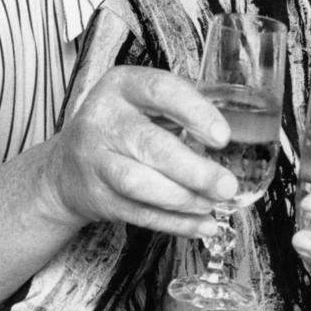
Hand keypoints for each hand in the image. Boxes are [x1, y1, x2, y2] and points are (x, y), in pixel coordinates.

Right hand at [41, 66, 236, 238]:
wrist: (67, 166)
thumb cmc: (122, 127)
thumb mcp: (144, 103)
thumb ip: (184, 111)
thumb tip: (243, 134)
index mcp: (123, 85)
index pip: (161, 91)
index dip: (195, 113)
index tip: (223, 136)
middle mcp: (104, 118)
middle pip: (150, 145)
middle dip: (193, 170)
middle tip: (227, 185)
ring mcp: (96, 159)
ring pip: (140, 184)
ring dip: (183, 199)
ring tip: (212, 204)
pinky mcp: (97, 196)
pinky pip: (139, 213)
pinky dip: (174, 224)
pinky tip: (201, 225)